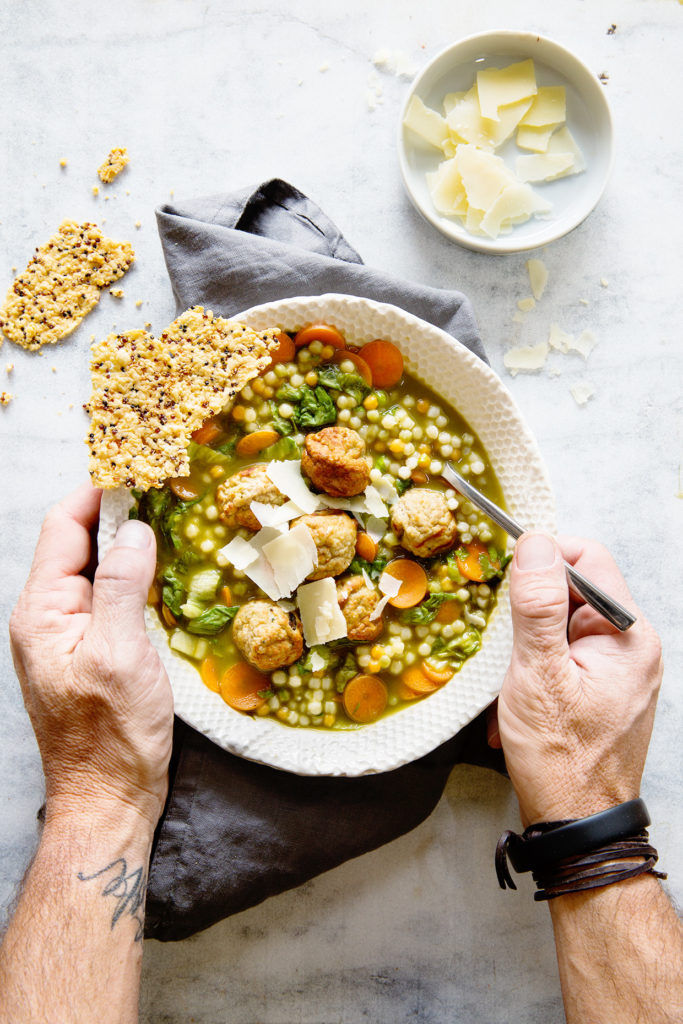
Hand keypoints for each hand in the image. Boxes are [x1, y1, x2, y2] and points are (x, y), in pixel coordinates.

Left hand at [9, 484, 173, 830]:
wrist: (109, 800)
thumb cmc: (112, 736)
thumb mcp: (119, 654)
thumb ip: (123, 585)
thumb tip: (136, 528)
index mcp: (42, 611)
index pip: (64, 528)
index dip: (98, 491)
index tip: (141, 467)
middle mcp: (48, 616)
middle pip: (79, 543)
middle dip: (119, 512)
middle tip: (169, 489)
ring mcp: (69, 635)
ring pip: (98, 570)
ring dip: (130, 544)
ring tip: (174, 520)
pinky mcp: (91, 651)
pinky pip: (110, 598)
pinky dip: (135, 577)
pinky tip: (166, 573)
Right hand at [491, 534, 661, 825]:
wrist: (577, 825)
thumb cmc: (561, 758)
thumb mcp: (537, 674)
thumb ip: (537, 605)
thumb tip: (534, 542)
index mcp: (628, 633)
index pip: (587, 556)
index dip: (543, 558)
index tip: (506, 578)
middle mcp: (632, 645)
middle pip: (572, 592)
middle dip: (529, 616)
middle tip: (505, 649)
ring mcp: (619, 668)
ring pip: (560, 627)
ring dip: (526, 651)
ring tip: (511, 688)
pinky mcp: (603, 688)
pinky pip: (563, 658)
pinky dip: (535, 674)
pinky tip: (519, 706)